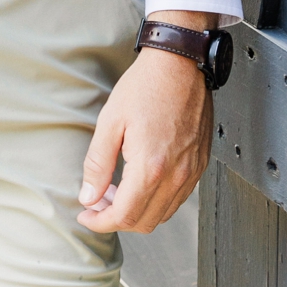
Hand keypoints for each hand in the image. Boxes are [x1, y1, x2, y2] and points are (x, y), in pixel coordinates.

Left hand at [77, 15, 214, 233]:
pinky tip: (140, 181)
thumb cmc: (146, 87)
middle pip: (145, 222)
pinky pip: (178, 198)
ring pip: (163, 214)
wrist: (180, 65)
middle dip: (117, 219)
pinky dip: (157, 201)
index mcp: (151, 168)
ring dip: (137, 211)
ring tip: (116, 190)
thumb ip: (97, 165)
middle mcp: (176, 176)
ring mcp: (191, 173)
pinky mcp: (199, 165)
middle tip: (98, 202)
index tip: (87, 216)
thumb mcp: (110, 122)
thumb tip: (89, 197)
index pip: (125, 216)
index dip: (102, 222)